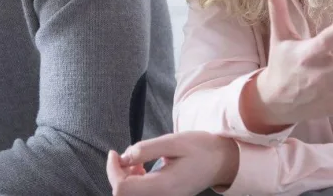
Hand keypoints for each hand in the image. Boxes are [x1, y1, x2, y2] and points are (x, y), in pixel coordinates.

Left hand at [107, 131, 238, 195]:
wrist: (220, 162)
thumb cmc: (199, 147)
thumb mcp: (173, 141)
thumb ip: (146, 149)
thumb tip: (124, 157)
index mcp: (163, 186)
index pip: (123, 189)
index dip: (113, 170)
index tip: (114, 153)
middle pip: (123, 195)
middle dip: (117, 174)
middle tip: (123, 155)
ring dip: (124, 178)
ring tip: (135, 161)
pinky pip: (139, 194)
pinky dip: (133, 181)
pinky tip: (140, 168)